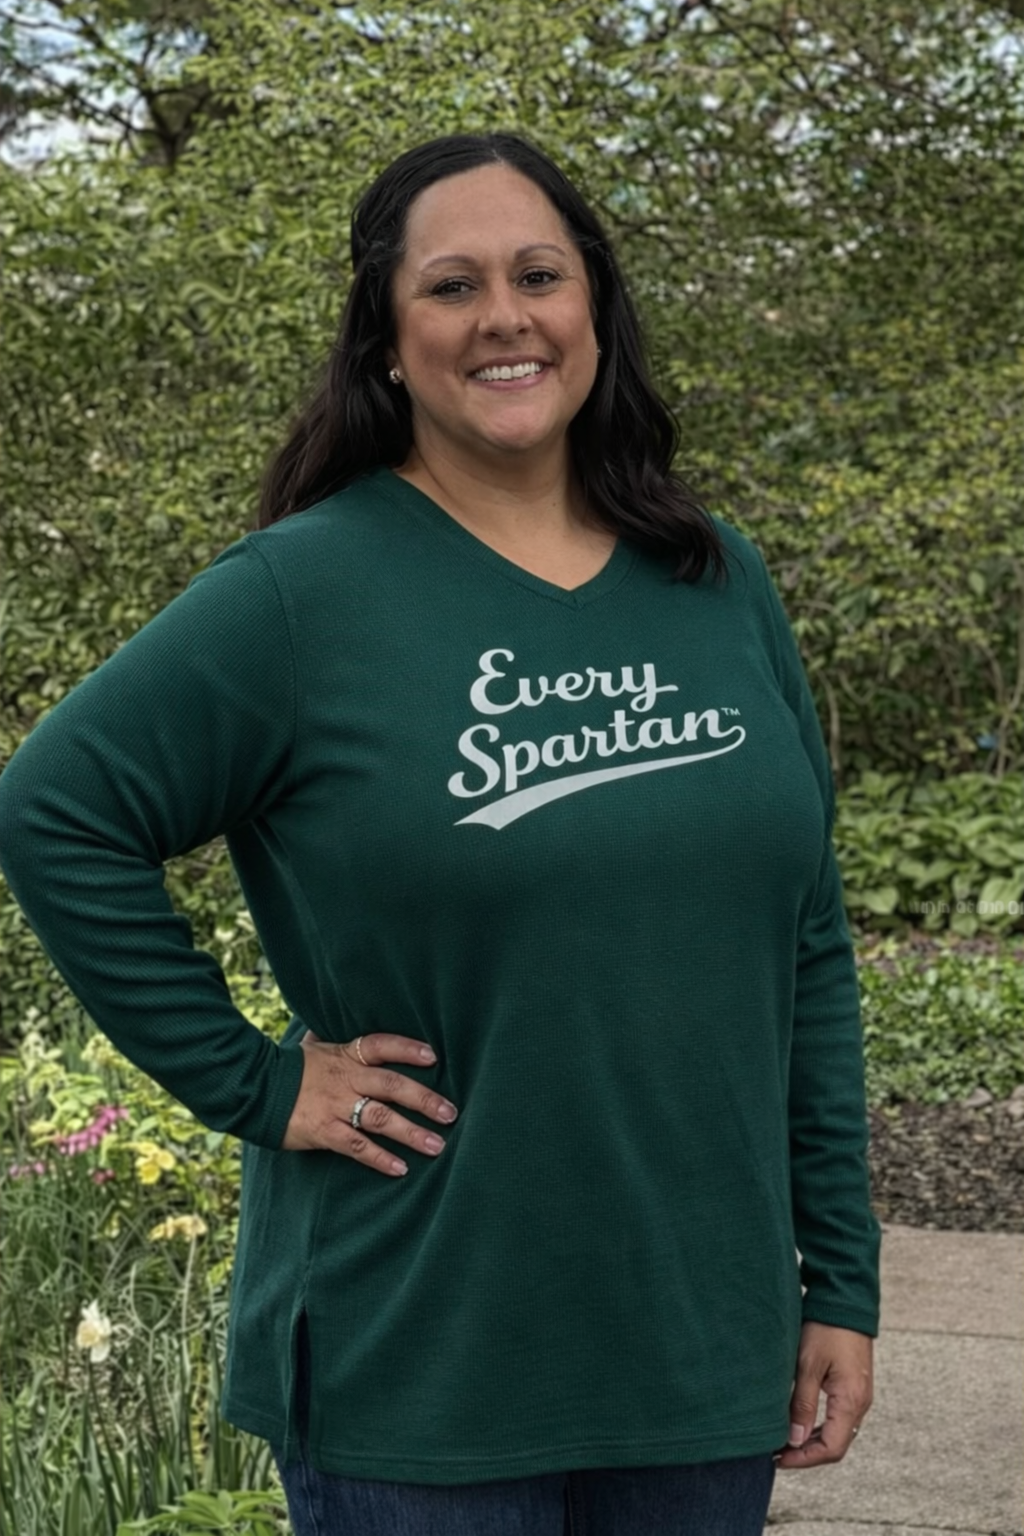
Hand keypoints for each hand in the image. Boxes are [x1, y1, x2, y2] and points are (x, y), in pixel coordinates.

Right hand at [280, 1030, 457, 1175]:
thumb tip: (329, 1015)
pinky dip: (381, 1158)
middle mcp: (347, 1078)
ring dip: (412, 1133)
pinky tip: (401, 1168)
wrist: (253, 1088)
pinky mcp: (325, 1131)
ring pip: (381, 1118)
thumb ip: (328, 1036)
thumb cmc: (286, 1067)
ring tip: (437, 1145)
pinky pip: (358, 1146)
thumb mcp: (311, 1046)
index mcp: (346, 1055)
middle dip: (425, 1100)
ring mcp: (337, 1105)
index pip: (383, 1045)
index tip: (433, 1056)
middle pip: (393, 1086)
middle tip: (450, 1113)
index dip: (408, 1049)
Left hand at [775, 1322, 872, 1468]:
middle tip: (776, 1454)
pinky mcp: (854, 1387)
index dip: (804, 1459)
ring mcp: (859, 1396)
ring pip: (837, 1433)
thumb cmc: (826, 1328)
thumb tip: (793, 1440)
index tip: (778, 1459)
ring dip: (811, 1441)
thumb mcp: (808, 1365)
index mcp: (850, 1400)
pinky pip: (839, 1418)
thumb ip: (802, 1404)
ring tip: (783, 1441)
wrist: (845, 1301)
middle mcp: (860, 1403)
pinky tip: (799, 1423)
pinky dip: (819, 1426)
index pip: (831, 1448)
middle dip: (806, 1454)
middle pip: (835, 1445)